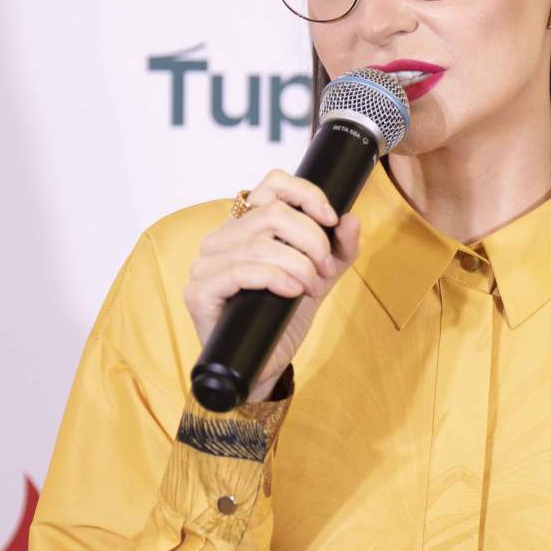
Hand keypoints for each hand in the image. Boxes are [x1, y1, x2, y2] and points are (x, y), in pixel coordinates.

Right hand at [182, 168, 362, 402]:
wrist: (262, 366)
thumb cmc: (282, 319)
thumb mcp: (320, 279)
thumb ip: (337, 250)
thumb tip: (351, 219)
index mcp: (245, 227)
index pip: (272, 184)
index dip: (306, 194)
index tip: (331, 218)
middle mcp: (221, 239)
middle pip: (272, 214)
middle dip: (311, 240)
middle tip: (324, 270)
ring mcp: (205, 264)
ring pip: (259, 243)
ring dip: (298, 264)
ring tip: (311, 287)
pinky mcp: (199, 291)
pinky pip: (241, 270)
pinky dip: (275, 278)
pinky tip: (291, 291)